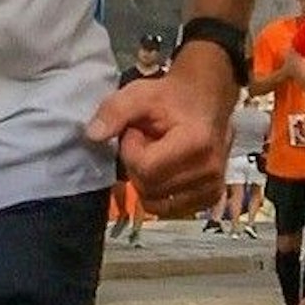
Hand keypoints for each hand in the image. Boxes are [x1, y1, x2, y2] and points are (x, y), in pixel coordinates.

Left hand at [87, 44, 234, 212]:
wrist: (207, 100)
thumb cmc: (171, 97)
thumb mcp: (139, 95)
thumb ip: (114, 112)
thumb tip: (92, 136)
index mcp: (196, 144)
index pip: (145, 168)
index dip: (132, 150)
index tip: (138, 131)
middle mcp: (209, 172)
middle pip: (149, 187)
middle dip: (139, 165)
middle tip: (148, 141)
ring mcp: (212, 188)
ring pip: (157, 202)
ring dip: (149, 181)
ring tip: (159, 154)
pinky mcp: (211, 198)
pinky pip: (170, 209)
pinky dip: (161, 192)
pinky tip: (168, 169)